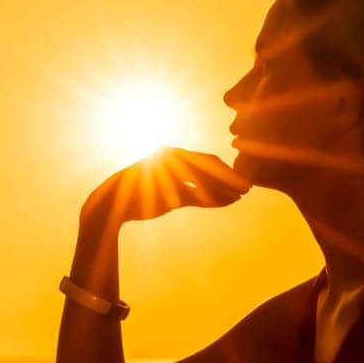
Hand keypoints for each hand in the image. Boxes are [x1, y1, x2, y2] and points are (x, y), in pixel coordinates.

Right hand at [81, 147, 252, 226]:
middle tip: (250, 187)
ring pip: (201, 175)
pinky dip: (208, 196)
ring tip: (241, 195)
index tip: (245, 183)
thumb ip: (198, 195)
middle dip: (230, 176)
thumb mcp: (176, 198)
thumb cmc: (145, 200)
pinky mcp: (159, 180)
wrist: (113, 206)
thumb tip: (225, 199)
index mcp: (175, 156)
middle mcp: (172, 157)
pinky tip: (224, 202)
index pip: (207, 161)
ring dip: (223, 185)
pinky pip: (189, 190)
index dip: (227, 172)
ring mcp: (166, 168)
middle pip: (208, 164)